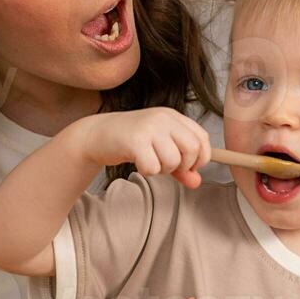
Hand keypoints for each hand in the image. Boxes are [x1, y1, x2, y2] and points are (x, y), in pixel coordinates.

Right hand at [70, 108, 210, 188]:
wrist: (97, 134)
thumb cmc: (130, 141)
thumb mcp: (160, 150)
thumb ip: (180, 167)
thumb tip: (196, 182)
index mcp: (173, 116)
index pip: (202, 138)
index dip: (200, 158)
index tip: (187, 167)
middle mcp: (163, 118)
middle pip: (192, 148)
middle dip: (183, 166)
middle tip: (166, 166)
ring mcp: (149, 127)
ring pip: (173, 160)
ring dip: (162, 169)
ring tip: (149, 162)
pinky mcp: (135, 140)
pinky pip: (153, 167)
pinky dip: (147, 171)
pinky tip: (137, 162)